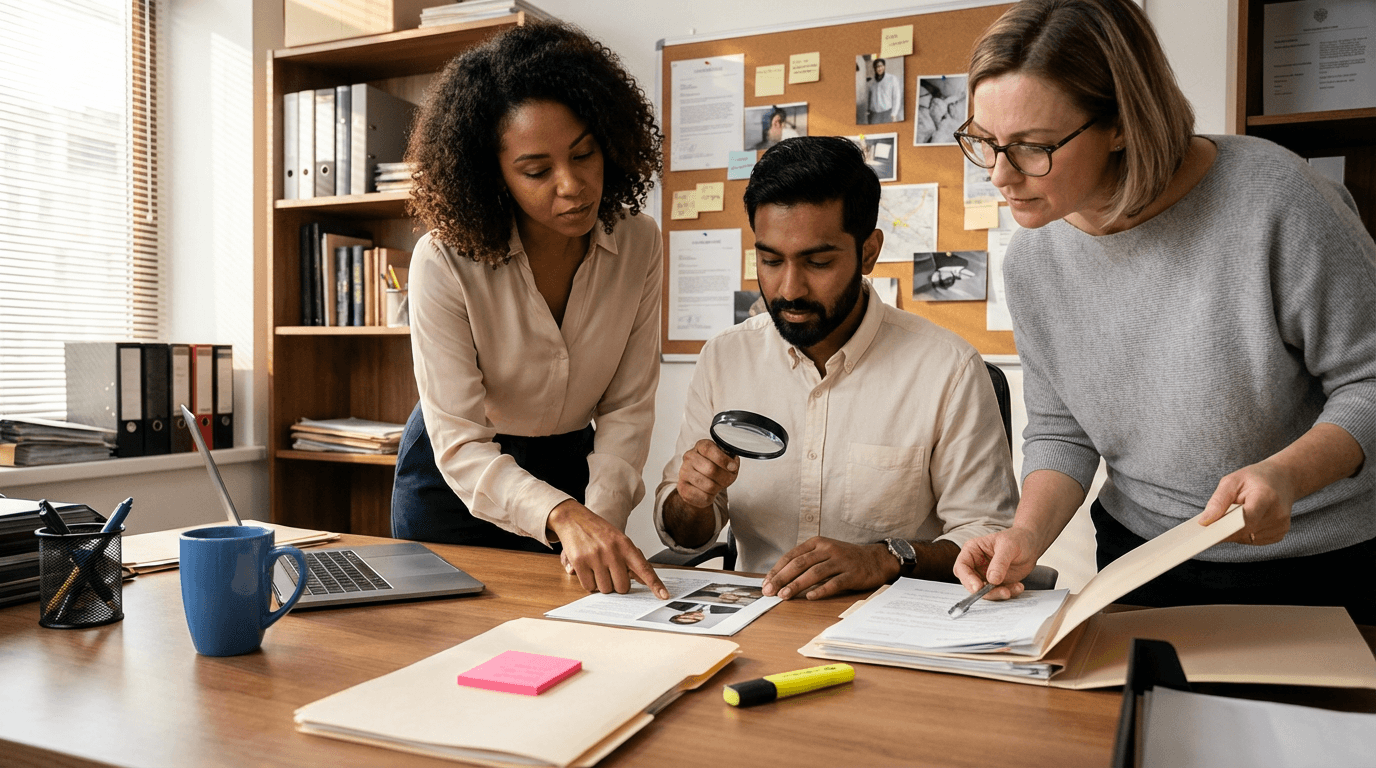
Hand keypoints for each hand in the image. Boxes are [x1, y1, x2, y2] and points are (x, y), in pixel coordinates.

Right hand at [547, 501, 667, 598]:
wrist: (573, 518)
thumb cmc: (599, 531)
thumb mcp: (619, 540)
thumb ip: (632, 559)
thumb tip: (644, 580)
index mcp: (625, 545)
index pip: (644, 568)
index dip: (655, 584)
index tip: (664, 596)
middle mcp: (612, 551)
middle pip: (622, 587)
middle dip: (617, 584)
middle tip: (610, 572)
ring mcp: (596, 557)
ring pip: (605, 589)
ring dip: (602, 584)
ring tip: (597, 568)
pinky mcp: (580, 562)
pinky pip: (589, 586)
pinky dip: (589, 583)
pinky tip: (588, 569)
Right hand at [676, 439, 738, 509]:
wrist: (700, 484)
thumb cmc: (714, 469)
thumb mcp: (725, 461)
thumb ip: (731, 461)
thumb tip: (732, 466)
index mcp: (701, 446)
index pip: (709, 449)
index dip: (723, 459)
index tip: (733, 467)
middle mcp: (690, 457)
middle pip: (711, 469)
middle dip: (724, 478)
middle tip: (727, 480)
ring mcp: (684, 472)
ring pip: (708, 485)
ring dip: (717, 488)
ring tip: (717, 486)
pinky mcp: (682, 488)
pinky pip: (703, 496)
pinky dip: (711, 497)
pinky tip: (709, 492)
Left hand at [761, 537, 895, 600]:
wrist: (876, 559)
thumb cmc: (845, 558)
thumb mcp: (824, 553)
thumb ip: (806, 562)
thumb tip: (780, 579)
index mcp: (817, 543)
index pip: (792, 556)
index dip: (777, 570)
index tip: (766, 583)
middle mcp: (828, 549)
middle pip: (800, 564)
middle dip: (781, 578)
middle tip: (769, 591)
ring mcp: (841, 561)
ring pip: (814, 573)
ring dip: (797, 584)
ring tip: (784, 595)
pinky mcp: (852, 574)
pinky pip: (834, 583)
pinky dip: (821, 590)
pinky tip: (810, 597)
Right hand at [953, 528, 1039, 600]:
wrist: (1031, 545)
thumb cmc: (1017, 539)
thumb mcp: (1008, 546)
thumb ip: (1000, 563)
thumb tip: (992, 579)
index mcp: (972, 550)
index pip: (962, 567)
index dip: (967, 578)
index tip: (978, 587)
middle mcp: (976, 564)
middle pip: (971, 583)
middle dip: (985, 591)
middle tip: (1002, 592)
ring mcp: (985, 575)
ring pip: (984, 592)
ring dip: (998, 594)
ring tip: (1014, 588)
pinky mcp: (996, 583)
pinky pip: (998, 593)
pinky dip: (1008, 593)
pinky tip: (1018, 586)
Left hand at [1201, 461, 1295, 545]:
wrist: (1283, 478)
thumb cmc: (1254, 478)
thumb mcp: (1232, 481)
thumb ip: (1218, 501)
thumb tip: (1204, 522)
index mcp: (1266, 496)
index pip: (1244, 519)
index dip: (1225, 528)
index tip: (1207, 532)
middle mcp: (1277, 514)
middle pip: (1243, 531)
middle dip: (1225, 530)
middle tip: (1210, 525)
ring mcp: (1281, 526)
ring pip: (1246, 538)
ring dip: (1234, 532)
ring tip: (1234, 515)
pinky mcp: (1280, 534)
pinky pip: (1253, 540)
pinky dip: (1244, 533)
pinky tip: (1245, 520)